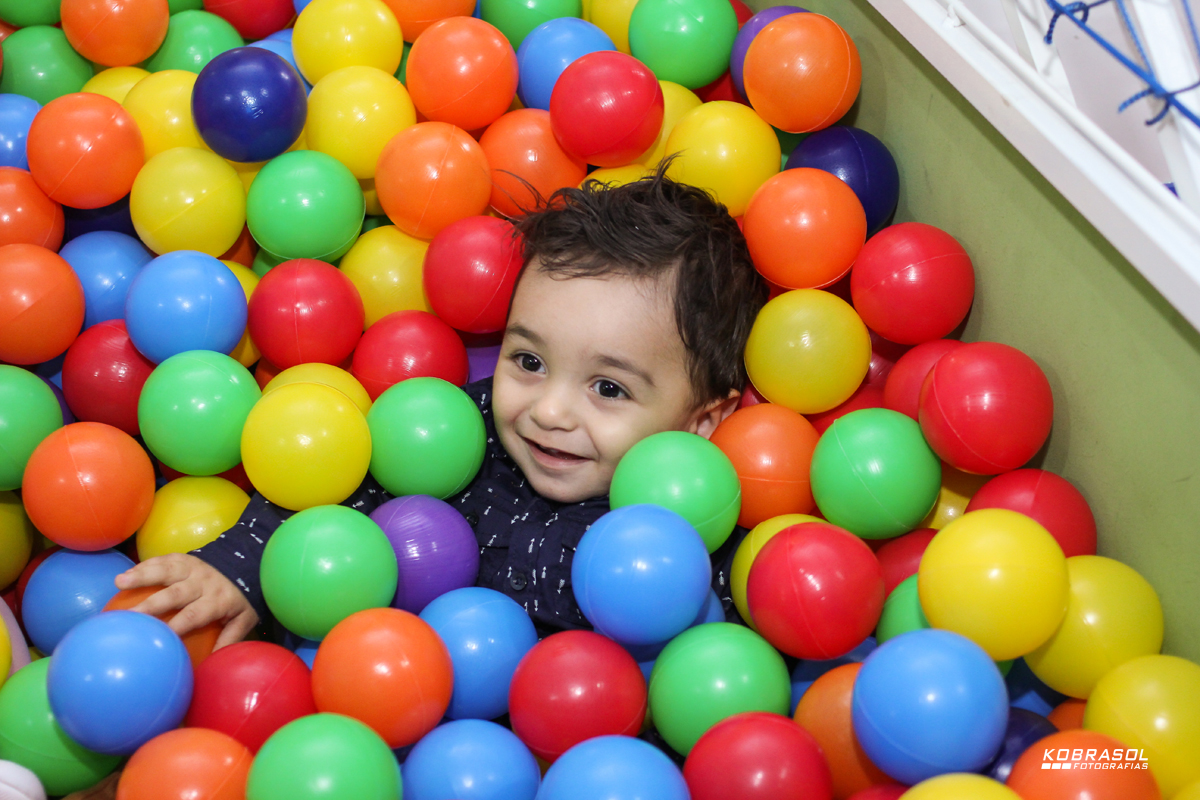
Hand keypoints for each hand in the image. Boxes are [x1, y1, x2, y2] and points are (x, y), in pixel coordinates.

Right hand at [115, 554, 257, 649]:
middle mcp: (203, 582)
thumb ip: (229, 639)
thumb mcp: (244, 619)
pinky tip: (125, 575)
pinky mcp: (184, 558)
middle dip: (151, 604)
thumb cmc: (238, 599)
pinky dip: (144, 566)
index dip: (176, 626)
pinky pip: (163, 559)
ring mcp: (193, 567)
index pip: (194, 615)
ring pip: (166, 570)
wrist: (245, 564)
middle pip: (175, 594)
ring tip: (119, 582)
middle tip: (129, 615)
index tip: (157, 638)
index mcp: (217, 600)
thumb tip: (212, 665)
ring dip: (142, 575)